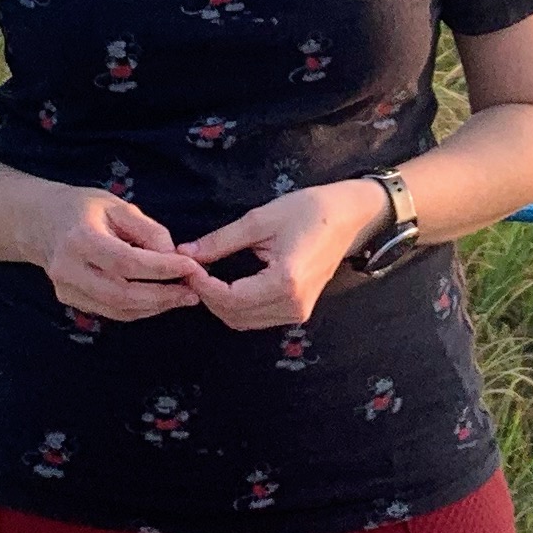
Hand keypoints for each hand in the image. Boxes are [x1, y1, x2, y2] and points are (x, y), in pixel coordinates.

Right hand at [27, 190, 212, 321]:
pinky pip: (109, 311)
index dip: (162, 269)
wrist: (38, 221)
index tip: (191, 267)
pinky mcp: (68, 300)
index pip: (127, 263)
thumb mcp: (117, 206)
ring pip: (117, 310)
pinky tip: (158, 299)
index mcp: (79, 239)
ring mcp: (65, 289)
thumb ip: (148, 230)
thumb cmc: (81, 208)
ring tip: (182, 297)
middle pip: (122, 295)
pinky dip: (138, 309)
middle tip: (192, 292)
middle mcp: (68, 269)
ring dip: (154, 307)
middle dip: (162, 297)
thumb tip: (174, 256)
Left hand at [178, 180, 390, 330]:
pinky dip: (237, 306)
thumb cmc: (308, 211)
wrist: (347, 216)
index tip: (185, 267)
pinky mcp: (298, 310)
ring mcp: (298, 311)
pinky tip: (226, 285)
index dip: (202, 286)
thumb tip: (186, 253)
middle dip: (207, 296)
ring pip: (244, 321)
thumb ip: (221, 241)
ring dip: (220, 304)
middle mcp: (293, 304)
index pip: (230, 299)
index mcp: (285, 281)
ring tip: (204, 276)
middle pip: (234, 316)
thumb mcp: (260, 221)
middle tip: (190, 271)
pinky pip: (258, 318)